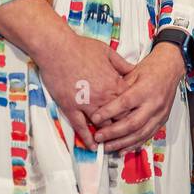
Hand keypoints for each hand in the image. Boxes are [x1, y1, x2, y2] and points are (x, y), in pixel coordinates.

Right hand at [33, 32, 133, 150]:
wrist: (58, 48)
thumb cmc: (81, 47)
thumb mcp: (108, 52)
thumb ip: (122, 64)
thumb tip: (133, 70)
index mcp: (114, 82)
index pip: (130, 104)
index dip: (134, 112)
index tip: (135, 118)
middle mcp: (103, 96)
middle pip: (119, 117)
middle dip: (124, 127)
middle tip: (127, 136)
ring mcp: (87, 103)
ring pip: (102, 125)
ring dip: (107, 135)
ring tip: (111, 145)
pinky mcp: (71, 107)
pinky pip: (81, 127)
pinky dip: (87, 138)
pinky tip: (92, 146)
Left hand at [88, 43, 185, 154]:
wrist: (171, 67)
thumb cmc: (151, 68)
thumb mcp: (132, 73)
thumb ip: (119, 89)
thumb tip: (101, 103)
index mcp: (146, 89)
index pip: (125, 103)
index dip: (109, 113)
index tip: (95, 119)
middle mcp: (154, 103)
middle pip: (132, 123)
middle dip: (113, 133)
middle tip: (98, 137)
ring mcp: (160, 113)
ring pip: (140, 133)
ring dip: (122, 143)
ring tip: (107, 147)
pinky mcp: (162, 120)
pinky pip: (148, 135)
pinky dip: (134, 144)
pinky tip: (123, 149)